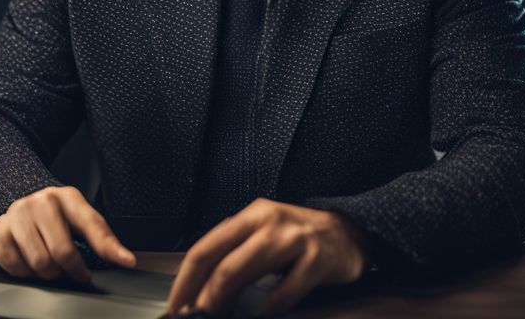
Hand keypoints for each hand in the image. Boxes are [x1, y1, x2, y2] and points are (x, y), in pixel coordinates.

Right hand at [0, 185, 136, 282]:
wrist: (17, 202)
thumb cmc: (54, 215)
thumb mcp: (79, 217)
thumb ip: (101, 237)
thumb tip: (126, 259)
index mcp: (68, 197)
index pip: (93, 224)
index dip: (109, 247)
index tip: (126, 261)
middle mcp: (42, 202)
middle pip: (62, 252)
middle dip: (71, 269)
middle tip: (74, 271)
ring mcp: (17, 215)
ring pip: (39, 263)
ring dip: (48, 273)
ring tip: (51, 265)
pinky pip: (16, 267)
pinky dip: (26, 273)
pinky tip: (30, 262)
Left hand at [166, 198, 370, 316]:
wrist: (350, 230)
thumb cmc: (299, 237)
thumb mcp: (263, 235)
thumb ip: (235, 255)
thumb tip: (202, 291)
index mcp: (250, 216)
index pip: (204, 248)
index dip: (185, 281)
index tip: (175, 305)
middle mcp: (268, 221)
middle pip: (221, 263)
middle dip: (202, 297)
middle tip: (195, 317)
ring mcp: (294, 238)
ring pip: (245, 271)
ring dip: (226, 301)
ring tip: (218, 317)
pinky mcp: (319, 257)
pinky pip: (288, 288)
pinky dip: (273, 305)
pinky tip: (267, 313)